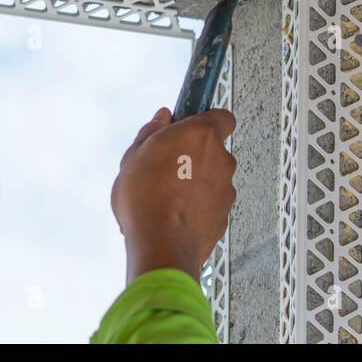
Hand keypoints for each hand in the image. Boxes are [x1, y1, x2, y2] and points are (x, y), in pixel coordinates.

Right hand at [111, 107, 236, 282]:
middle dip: (193, 154)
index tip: (188, 126)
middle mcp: (221, 159)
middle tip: (166, 166)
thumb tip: (162, 118)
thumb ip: (152, 131)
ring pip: (211, 178)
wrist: (161, 245)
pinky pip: (210, 203)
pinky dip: (197, 206)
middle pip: (213, 149)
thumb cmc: (145, 197)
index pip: (222, 116)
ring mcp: (226, 189)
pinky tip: (173, 215)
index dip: (206, 119)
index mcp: (201, 135)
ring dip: (195, 182)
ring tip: (166, 196)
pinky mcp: (224, 216)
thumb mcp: (135, 155)